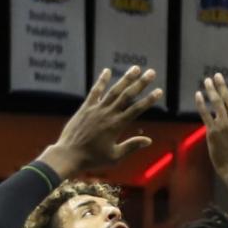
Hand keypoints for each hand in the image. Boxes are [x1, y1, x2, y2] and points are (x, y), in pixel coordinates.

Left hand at [41, 66, 163, 176]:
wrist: (68, 156)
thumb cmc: (92, 159)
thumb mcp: (114, 157)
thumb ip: (131, 146)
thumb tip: (148, 140)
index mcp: (116, 126)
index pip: (137, 109)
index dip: (149, 100)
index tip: (159, 91)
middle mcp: (108, 114)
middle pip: (127, 95)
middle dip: (141, 83)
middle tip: (152, 73)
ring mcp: (96, 109)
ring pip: (114, 91)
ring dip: (125, 79)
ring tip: (136, 68)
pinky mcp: (85, 108)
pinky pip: (95, 92)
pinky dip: (101, 81)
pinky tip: (107, 71)